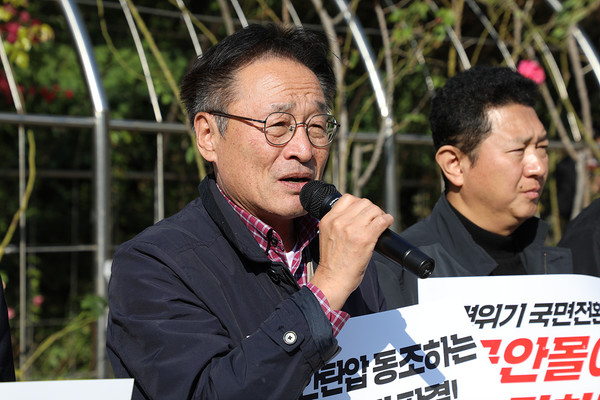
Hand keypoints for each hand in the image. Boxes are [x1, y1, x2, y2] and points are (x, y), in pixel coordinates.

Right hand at [309, 194, 392, 309]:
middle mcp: (339, 221)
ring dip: (380, 215)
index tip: (364, 212)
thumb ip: (338, 223)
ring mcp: (352, 228)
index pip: (348, 198)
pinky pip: (382, 220)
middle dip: (371, 209)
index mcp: (328, 220)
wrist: (333, 279)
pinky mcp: (365, 237)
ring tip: (380, 223)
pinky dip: (388, 220)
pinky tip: (387, 224)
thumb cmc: (332, 262)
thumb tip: (357, 215)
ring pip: (373, 209)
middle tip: (374, 219)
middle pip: (363, 203)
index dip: (359, 204)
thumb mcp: (328, 235)